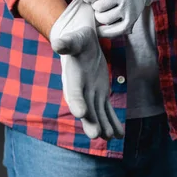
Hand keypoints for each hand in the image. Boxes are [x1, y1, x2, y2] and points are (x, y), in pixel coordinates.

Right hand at [49, 0, 123, 139]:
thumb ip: (67, 43)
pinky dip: (112, 122)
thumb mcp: (74, 38)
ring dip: (104, 125)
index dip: (76, 102)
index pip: (73, 92)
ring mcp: (90, 94)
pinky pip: (107, 111)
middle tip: (96, 136)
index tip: (81, 113)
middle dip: (90, 122)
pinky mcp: (101, 95)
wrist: (83, 44)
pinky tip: (119, 135)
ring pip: (98, 113)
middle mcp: (80, 90)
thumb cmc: (78, 39)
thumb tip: (57, 44)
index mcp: (72, 78)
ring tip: (111, 137)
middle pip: (85, 108)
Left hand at [73, 0, 165, 37]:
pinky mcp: (132, 19)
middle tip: (98, 2)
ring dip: (99, 16)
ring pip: (104, 18)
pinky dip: (104, 31)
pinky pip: (114, 31)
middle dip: (94, 5)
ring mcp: (129, 8)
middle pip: (98, 6)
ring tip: (103, 10)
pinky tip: (101, 26)